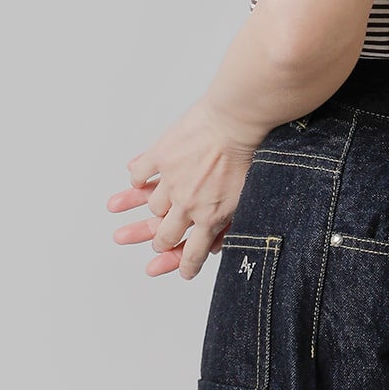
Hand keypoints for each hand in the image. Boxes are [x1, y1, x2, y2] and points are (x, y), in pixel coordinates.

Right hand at [107, 95, 268, 279]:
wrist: (239, 120)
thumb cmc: (251, 153)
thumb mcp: (249, 197)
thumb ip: (233, 220)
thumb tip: (222, 240)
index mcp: (211, 217)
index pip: (193, 253)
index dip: (185, 265)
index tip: (183, 270)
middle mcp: (187, 204)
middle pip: (165, 235)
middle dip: (162, 241)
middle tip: (160, 240)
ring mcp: (171, 180)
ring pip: (152, 206)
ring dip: (152, 207)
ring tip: (152, 204)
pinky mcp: (160, 156)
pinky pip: (139, 174)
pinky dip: (137, 178)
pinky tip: (139, 179)